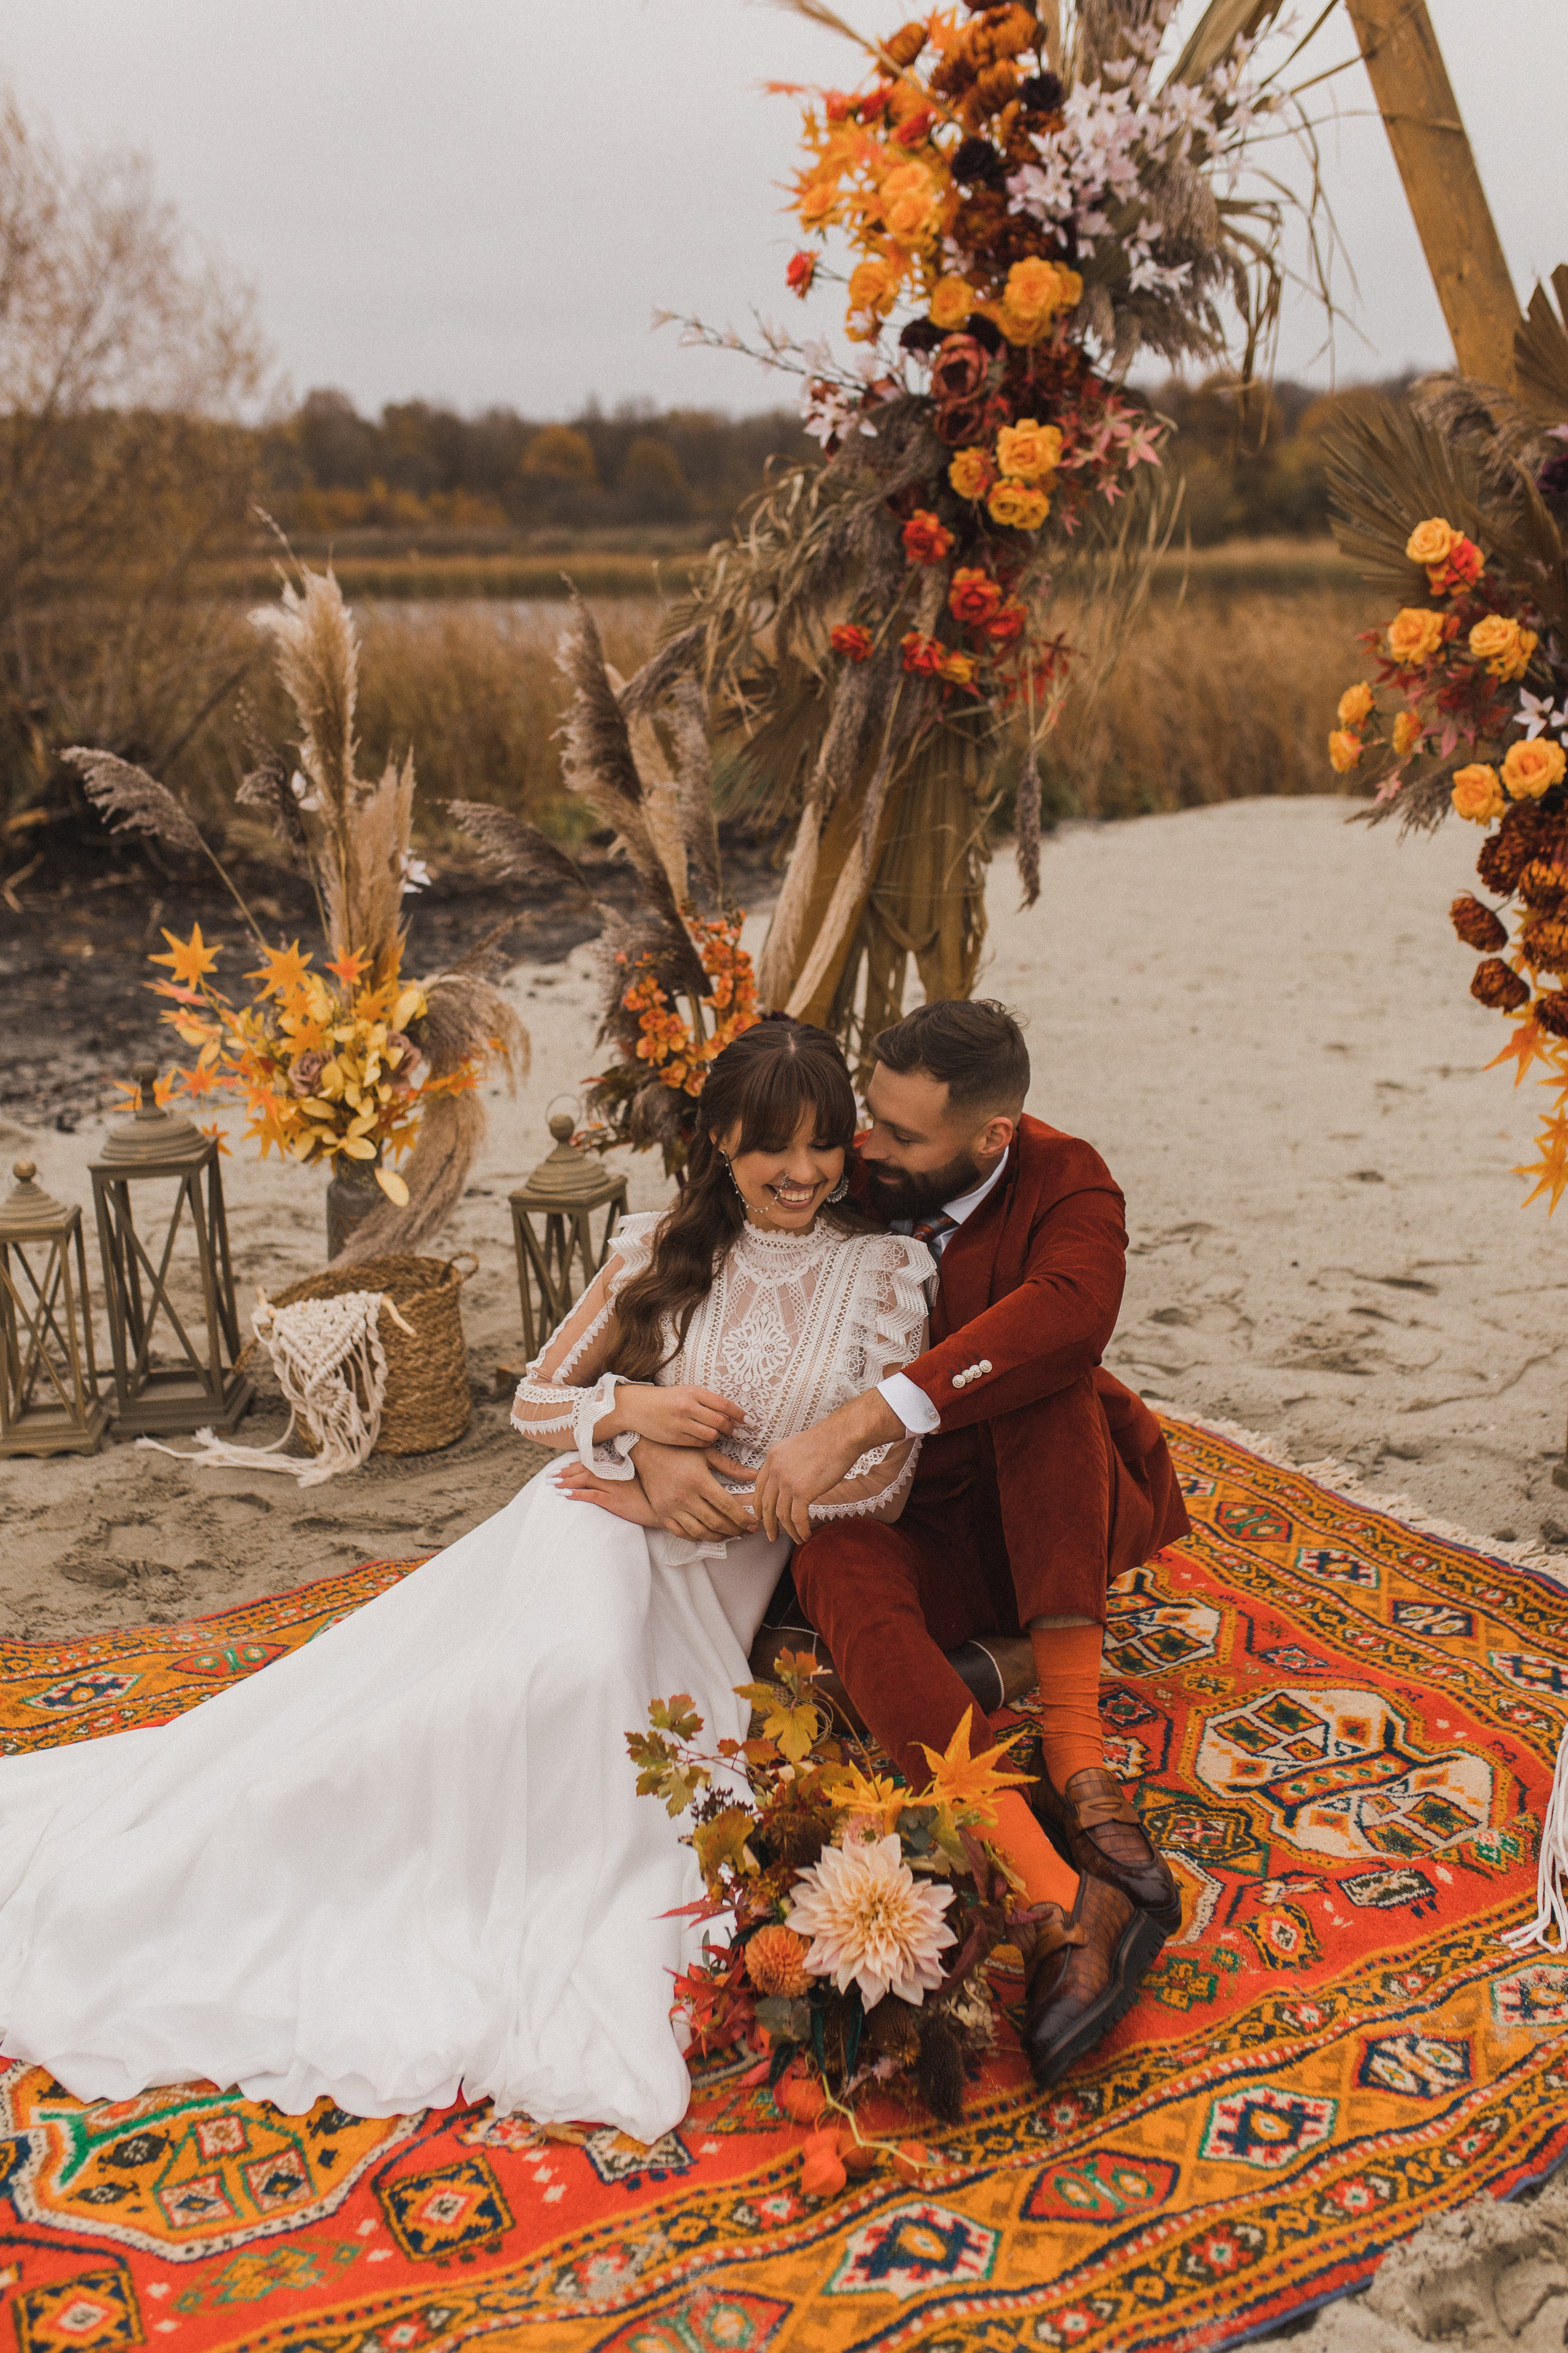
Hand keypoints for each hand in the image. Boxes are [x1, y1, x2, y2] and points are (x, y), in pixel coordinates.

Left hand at [553, 1461, 661, 1525]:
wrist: (666, 1510)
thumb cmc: (653, 1497)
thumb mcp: (640, 1480)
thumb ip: (625, 1475)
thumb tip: (611, 1475)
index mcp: (621, 1467)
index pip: (594, 1462)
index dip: (576, 1464)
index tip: (563, 1467)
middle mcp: (617, 1473)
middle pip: (586, 1468)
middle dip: (566, 1471)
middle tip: (551, 1476)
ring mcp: (616, 1487)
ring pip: (586, 1480)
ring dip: (567, 1481)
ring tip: (553, 1484)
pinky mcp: (616, 1501)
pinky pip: (592, 1495)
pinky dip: (578, 1494)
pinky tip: (566, 1495)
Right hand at [610, 1383, 744, 1448]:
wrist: (637, 1407)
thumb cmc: (666, 1399)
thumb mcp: (686, 1392)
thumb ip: (707, 1401)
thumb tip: (732, 1414)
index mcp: (692, 1392)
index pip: (723, 1404)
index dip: (738, 1414)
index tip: (748, 1420)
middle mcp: (687, 1407)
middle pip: (720, 1422)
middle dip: (731, 1428)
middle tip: (735, 1430)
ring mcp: (680, 1423)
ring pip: (711, 1435)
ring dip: (717, 1436)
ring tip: (715, 1433)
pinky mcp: (675, 1437)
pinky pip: (699, 1443)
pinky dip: (705, 1442)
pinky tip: (701, 1438)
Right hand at [636, 1439, 757, 1543]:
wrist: (646, 1452)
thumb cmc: (679, 1450)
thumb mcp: (706, 1453)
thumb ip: (731, 1466)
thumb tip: (754, 1475)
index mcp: (699, 1480)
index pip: (727, 1506)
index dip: (743, 1518)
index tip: (754, 1524)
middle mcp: (685, 1497)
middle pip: (716, 1522)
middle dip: (735, 1530)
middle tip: (745, 1531)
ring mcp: (672, 1508)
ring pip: (700, 1532)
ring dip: (718, 1537)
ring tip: (730, 1534)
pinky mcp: (662, 1513)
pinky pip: (682, 1533)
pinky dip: (697, 1537)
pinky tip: (708, 1534)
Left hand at [753, 1390, 903, 1543]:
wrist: (841, 1437)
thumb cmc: (826, 1442)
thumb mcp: (796, 1449)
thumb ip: (787, 1464)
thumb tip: (789, 1483)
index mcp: (772, 1457)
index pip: (759, 1487)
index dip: (759, 1505)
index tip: (761, 1517)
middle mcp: (775, 1470)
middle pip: (766, 1504)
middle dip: (769, 1523)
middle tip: (772, 1535)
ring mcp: (787, 1481)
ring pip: (781, 1514)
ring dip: (788, 1530)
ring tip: (796, 1539)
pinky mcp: (801, 1491)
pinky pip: (797, 1518)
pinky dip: (800, 1530)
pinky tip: (805, 1536)